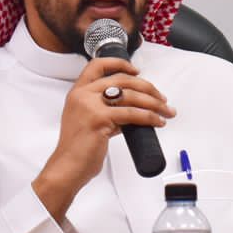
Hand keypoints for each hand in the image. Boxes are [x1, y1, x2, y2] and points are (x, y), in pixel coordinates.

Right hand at [33, 57, 175, 221]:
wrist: (67, 168)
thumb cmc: (77, 149)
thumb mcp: (86, 120)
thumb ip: (104, 109)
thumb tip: (130, 108)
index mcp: (77, 92)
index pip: (98, 65)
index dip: (120, 64)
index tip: (136, 70)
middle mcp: (83, 95)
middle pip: (122, 80)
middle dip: (147, 87)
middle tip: (161, 97)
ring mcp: (90, 106)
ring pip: (131, 96)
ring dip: (154, 103)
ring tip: (165, 111)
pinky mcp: (100, 119)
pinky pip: (132, 114)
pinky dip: (149, 117)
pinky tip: (157, 121)